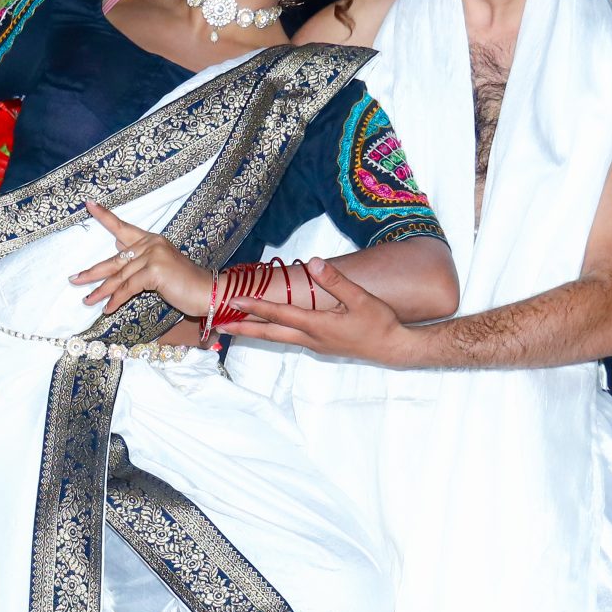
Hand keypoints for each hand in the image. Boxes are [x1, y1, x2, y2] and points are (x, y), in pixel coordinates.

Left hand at [69, 203, 214, 317]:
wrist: (207, 292)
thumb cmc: (184, 283)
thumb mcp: (159, 268)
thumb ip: (138, 260)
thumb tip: (116, 251)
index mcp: (151, 240)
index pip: (123, 227)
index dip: (105, 216)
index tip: (89, 204)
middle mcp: (151, 244)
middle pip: (115, 259)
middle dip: (93, 272)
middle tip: (74, 279)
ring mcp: (153, 256)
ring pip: (120, 276)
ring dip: (102, 292)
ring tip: (87, 301)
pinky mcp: (154, 271)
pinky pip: (129, 287)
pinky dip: (117, 300)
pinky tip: (108, 308)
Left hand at [226, 258, 421, 364]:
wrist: (394, 348)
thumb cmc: (379, 323)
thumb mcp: (361, 299)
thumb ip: (336, 281)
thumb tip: (314, 262)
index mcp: (317, 325)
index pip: (278, 314)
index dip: (254, 306)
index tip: (233, 300)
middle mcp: (310, 338)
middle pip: (269, 333)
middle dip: (243, 328)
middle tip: (218, 325)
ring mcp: (315, 345)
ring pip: (277, 338)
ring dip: (255, 332)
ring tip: (235, 328)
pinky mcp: (321, 346)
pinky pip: (289, 339)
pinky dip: (272, 333)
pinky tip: (268, 328)